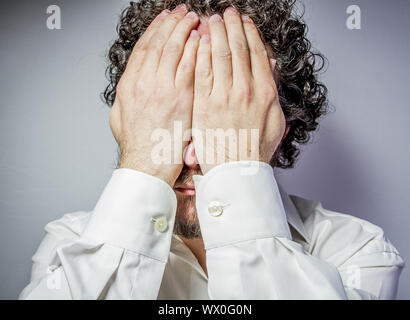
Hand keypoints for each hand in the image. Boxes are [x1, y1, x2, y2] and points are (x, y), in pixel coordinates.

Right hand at [109, 5, 199, 185]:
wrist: (148, 166)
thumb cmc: (138, 147)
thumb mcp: (119, 119)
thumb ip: (124, 99)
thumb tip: (131, 85)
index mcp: (129, 85)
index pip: (143, 48)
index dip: (155, 30)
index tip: (164, 19)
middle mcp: (143, 82)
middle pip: (159, 43)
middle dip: (172, 23)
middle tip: (181, 11)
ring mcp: (162, 88)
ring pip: (174, 49)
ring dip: (185, 30)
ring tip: (194, 18)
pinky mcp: (181, 98)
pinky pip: (190, 65)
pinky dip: (196, 49)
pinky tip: (203, 39)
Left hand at [192, 7, 286, 174]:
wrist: (235, 172)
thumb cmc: (254, 149)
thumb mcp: (275, 121)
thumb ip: (272, 91)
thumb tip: (269, 66)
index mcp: (265, 93)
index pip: (257, 53)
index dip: (249, 33)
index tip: (243, 21)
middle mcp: (245, 91)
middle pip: (238, 49)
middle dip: (231, 26)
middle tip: (226, 13)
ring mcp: (223, 97)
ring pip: (220, 55)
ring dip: (215, 33)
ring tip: (210, 20)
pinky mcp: (204, 104)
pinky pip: (201, 71)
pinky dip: (201, 53)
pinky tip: (198, 41)